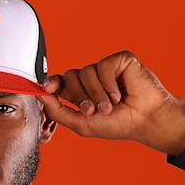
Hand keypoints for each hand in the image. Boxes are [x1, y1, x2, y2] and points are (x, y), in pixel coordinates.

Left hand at [39, 51, 184, 155]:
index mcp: (80, 92)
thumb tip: (39, 95)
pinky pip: (103, 66)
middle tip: (92, 110)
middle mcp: (91, 79)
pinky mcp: (119, 60)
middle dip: (79, 96)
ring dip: (96, 94)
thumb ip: (58, 111)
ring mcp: (105, 68)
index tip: (46, 87)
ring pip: (85, 72)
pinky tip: (120, 94)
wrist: (145, 120)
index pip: (60, 82)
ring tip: (111, 106)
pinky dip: (109, 84)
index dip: (51, 83)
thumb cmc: (118, 124)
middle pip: (69, 76)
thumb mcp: (82, 124)